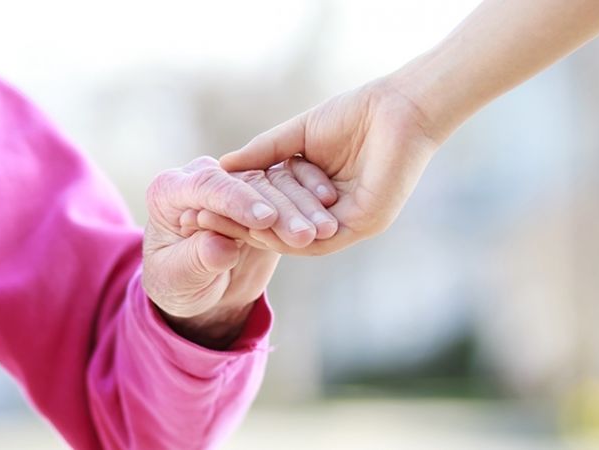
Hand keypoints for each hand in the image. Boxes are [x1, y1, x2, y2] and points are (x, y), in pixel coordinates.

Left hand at [142, 156, 335, 348]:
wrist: (193, 289)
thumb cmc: (176, 283)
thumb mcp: (178, 278)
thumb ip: (197, 260)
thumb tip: (220, 248)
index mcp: (171, 189)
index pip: (208, 186)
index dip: (238, 202)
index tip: (264, 219)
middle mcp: (205, 178)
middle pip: (248, 183)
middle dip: (279, 208)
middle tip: (305, 233)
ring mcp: (237, 184)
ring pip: (275, 185)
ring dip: (302, 207)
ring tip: (326, 232)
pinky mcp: (263, 196)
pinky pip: (291, 193)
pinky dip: (311, 205)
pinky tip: (330, 221)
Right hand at [219, 79, 441, 254]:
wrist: (397, 107)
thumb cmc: (354, 114)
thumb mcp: (296, 135)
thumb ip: (263, 153)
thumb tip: (223, 167)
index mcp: (316, 196)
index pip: (271, 211)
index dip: (238, 210)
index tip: (201, 208)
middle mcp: (330, 215)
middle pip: (280, 228)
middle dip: (241, 226)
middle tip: (203, 224)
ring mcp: (347, 223)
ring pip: (296, 237)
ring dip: (261, 232)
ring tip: (225, 225)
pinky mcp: (363, 224)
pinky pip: (320, 239)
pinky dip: (288, 234)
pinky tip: (260, 225)